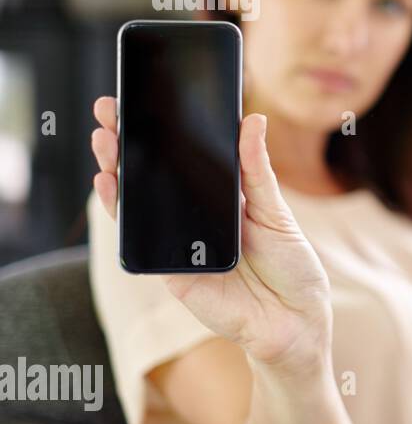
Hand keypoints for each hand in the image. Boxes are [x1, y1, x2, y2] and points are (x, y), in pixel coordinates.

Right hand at [91, 96, 332, 374]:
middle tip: (108, 111)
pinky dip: (122, 213)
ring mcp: (180, 243)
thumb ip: (257, 171)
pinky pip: (140, 240)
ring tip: (105, 141)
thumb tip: (252, 122)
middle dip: (127, 143)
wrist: (294, 322)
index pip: (185, 159)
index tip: (139, 101)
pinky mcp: (169, 270)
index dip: (162, 132)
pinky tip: (111, 186)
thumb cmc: (293, 267)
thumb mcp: (277, 213)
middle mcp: (197, 217)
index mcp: (224, 198)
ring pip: (139, 203)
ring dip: (116, 171)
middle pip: (154, 176)